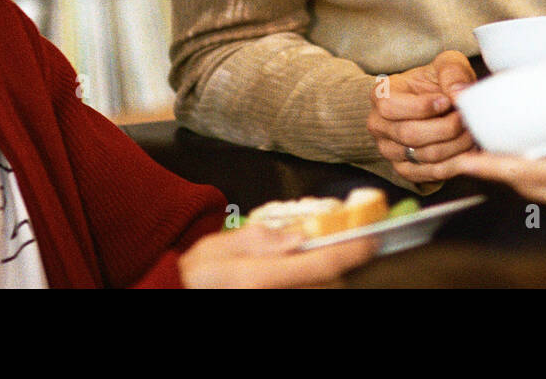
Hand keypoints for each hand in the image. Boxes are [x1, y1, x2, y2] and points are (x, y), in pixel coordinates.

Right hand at [179, 222, 374, 287]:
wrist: (173, 296)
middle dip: (335, 266)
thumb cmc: (192, 275)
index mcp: (262, 277)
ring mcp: (274, 306)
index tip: (373, 239)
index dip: (352, 251)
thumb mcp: (220, 247)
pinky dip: (308, 287)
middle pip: (327, 285)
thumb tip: (299, 236)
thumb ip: (262, 240)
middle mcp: (274, 297)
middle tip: (338, 247)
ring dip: (321, 279)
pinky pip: (303, 298)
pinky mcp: (273, 308)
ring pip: (317, 294)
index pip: (321, 264)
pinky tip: (297, 278)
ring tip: (310, 262)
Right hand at [367, 50, 476, 183]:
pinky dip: (455, 164)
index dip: (421, 107)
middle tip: (467, 119)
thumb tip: (458, 93)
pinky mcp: (405, 170)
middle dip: (446, 128)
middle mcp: (378, 125)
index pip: (390, 106)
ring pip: (424, 155)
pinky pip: (430, 174)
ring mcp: (389, 151)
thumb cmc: (437, 82)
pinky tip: (469, 151)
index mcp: (381, 95)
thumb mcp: (446, 64)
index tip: (447, 101)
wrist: (434, 104)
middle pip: (409, 134)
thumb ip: (452, 72)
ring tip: (472, 132)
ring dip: (454, 146)